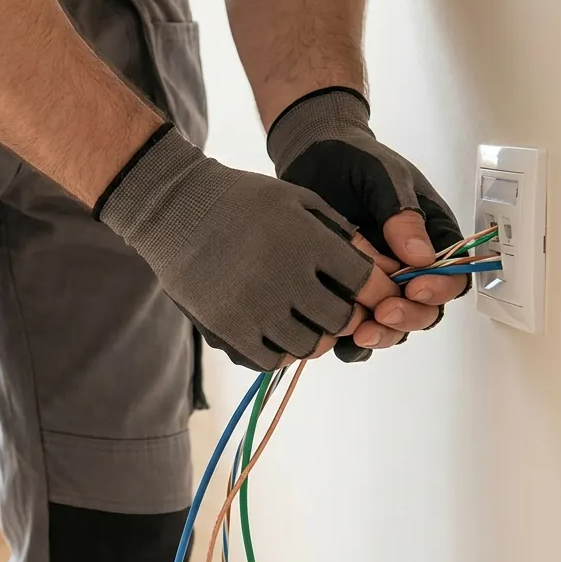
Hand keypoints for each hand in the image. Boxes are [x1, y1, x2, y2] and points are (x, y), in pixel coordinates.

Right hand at [96, 125, 398, 370]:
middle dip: (347, 314)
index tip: (376, 294)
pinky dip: (282, 349)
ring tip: (304, 316)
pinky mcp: (226, 328)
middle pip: (340, 320)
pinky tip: (277, 327)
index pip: (364, 282)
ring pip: (309, 346)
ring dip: (315, 335)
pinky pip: (271, 359)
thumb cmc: (245, 201)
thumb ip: (343, 236)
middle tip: (337, 306)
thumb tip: (386, 274)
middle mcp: (280, 276)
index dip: (379, 292)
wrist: (175, 209)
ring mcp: (251, 306)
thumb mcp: (300, 202)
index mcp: (304, 239)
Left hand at [266, 88, 468, 359]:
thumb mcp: (383, 176)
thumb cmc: (355, 159)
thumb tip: (423, 258)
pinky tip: (336, 336)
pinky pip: (356, 329)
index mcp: (432, 238)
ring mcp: (378, 283)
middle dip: (408, 316)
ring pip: (394, 325)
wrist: (311, 157)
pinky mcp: (347, 293)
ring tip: (359, 331)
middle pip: (425, 310)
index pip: (452, 276)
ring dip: (383, 334)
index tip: (415, 287)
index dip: (439, 289)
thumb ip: (402, 214)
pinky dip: (350, 340)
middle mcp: (410, 268)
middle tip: (383, 313)